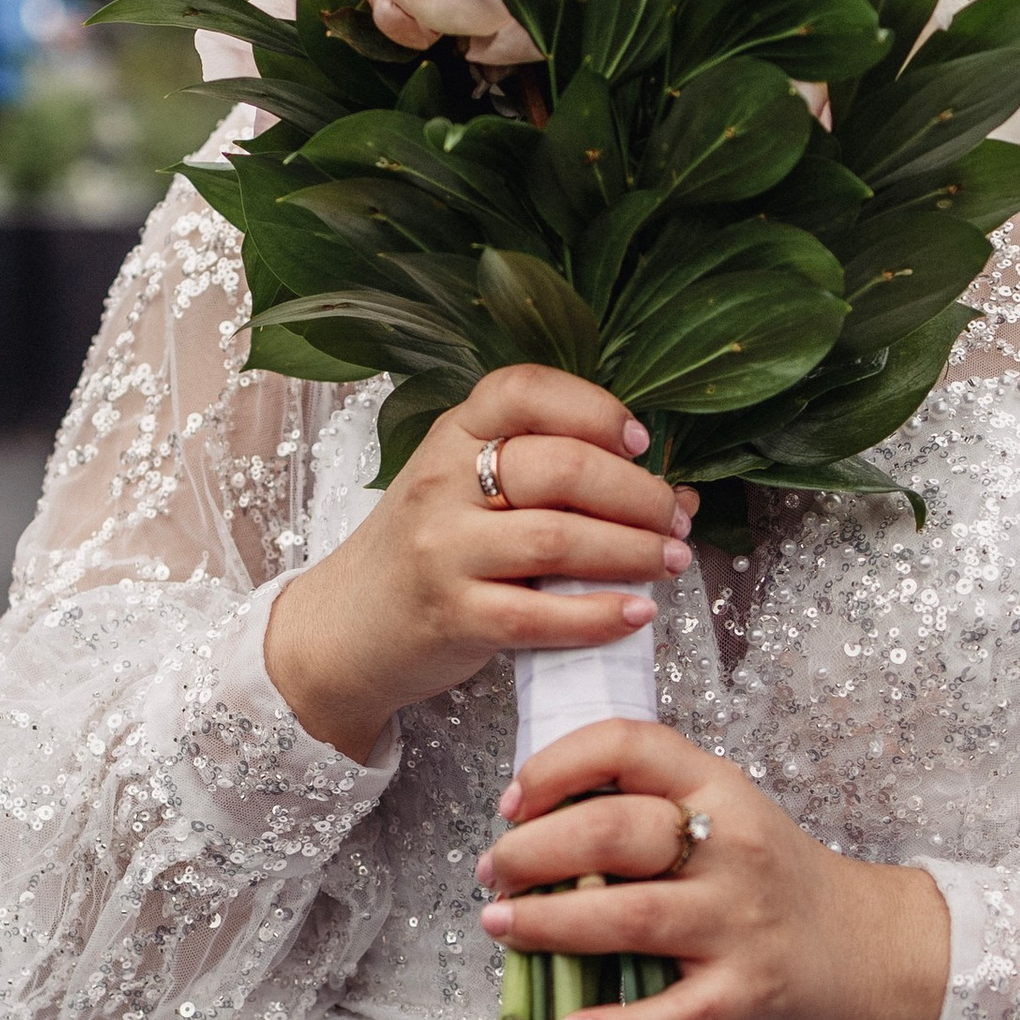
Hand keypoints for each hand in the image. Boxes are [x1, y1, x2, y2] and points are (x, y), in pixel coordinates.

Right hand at [263, 367, 694, 766]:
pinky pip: (540, 615)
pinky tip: (637, 613)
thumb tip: (671, 490)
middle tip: (675, 518)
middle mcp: (441, 483)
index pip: (524, 390)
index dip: (594, 408)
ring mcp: (442, 550)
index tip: (640, 441)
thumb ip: (547, 478)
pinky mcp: (451, 616)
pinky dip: (601, 614)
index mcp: (450, 435)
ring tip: (671, 560)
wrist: (345, 629)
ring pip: (558, 539)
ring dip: (633, 551)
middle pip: (560, 467)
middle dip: (637, 493)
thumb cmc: (427, 553)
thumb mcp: (463, 490)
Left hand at [476, 718, 949, 1019]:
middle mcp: (732, 847)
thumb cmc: (771, 883)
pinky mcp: (746, 995)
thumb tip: (529, 832)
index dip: (555, 767)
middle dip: (533, 851)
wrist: (866, 950)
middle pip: (614, 832)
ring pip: (630, 916)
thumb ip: (645, 813)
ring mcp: (740, 923)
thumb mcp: (721, 821)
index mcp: (717, 788)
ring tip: (502, 927)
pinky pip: (671, 1014)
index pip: (629, 746)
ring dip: (549, 924)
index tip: (513, 802)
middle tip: (494, 873)